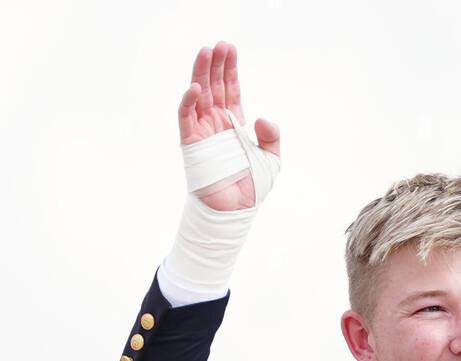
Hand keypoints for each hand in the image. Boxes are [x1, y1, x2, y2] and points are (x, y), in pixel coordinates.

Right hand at [178, 41, 279, 211]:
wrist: (235, 212)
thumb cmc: (251, 189)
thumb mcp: (271, 160)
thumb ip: (272, 136)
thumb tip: (262, 118)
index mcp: (233, 122)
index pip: (230, 88)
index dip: (230, 69)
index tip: (230, 49)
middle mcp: (216, 122)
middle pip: (214, 86)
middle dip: (216, 64)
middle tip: (219, 44)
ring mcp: (202, 131)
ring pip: (199, 95)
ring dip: (201, 73)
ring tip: (205, 52)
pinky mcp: (191, 143)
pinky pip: (186, 118)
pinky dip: (188, 102)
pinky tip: (195, 87)